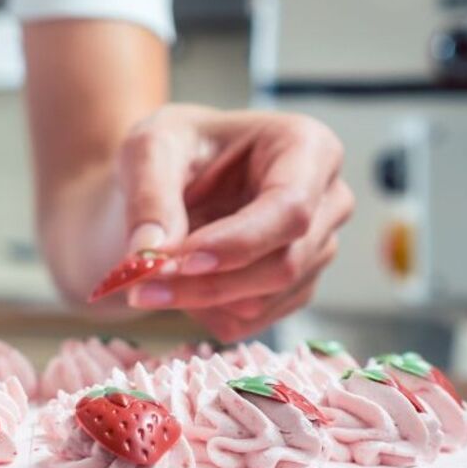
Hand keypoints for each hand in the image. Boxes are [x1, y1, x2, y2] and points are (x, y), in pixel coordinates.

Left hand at [113, 104, 352, 340]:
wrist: (173, 177)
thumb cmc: (173, 148)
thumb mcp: (148, 149)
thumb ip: (150, 196)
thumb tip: (151, 253)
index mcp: (308, 146)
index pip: (291, 208)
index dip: (237, 244)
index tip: (176, 261)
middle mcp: (327, 201)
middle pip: (282, 264)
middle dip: (207, 282)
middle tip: (139, 283)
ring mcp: (317, 249)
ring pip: (264, 300)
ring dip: (197, 299)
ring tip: (150, 276)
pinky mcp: (295, 288)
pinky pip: (250, 321)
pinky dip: (204, 311)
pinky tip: (180, 281)